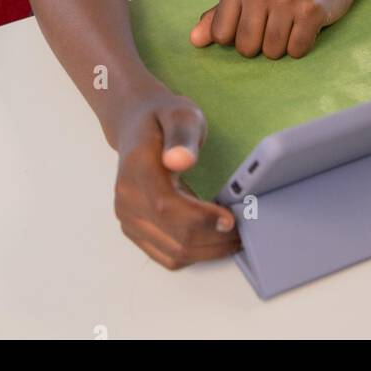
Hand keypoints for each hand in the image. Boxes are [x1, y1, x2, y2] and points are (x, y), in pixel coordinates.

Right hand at [113, 84, 240, 269]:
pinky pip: (167, 256)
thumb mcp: (180, 114)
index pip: (167, 206)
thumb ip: (182, 136)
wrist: (136, 126)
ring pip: (173, 253)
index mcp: (137, 169)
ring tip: (232, 236)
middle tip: (244, 229)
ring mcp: (128, 218)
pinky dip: (194, 254)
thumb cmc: (162, 118)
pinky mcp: (134, 230)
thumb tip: (180, 160)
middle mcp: (127, 199)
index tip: (230, 218)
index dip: (201, 218)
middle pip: (174, 236)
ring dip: (208, 251)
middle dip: (214, 239)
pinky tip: (212, 239)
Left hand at [190, 0, 358, 58]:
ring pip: (272, 52)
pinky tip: (306, 27)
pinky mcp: (311, 11)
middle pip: (246, 48)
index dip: (236, 37)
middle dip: (260, 45)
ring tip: (291, 24)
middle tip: (275, 24)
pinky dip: (301, 46)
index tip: (252, 23)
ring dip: (282, 46)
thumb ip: (219, 15)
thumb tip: (194, 40)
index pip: (221, 35)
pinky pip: (297, 51)